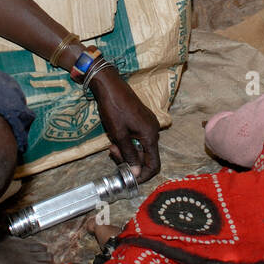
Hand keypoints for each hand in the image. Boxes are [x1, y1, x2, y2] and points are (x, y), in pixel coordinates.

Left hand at [89, 65, 160, 181]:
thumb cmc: (113, 109)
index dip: (143, 175)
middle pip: (147, 156)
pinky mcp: (142, 120)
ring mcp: (149, 124)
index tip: (128, 177)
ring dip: (128, 151)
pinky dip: (129, 142)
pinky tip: (117, 138)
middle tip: (113, 153)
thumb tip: (136, 174)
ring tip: (112, 145)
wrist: (110, 85)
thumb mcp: (119, 134)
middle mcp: (153, 130)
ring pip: (142, 147)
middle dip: (130, 160)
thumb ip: (129, 155)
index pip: (154, 164)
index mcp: (150, 135)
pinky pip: (139, 138)